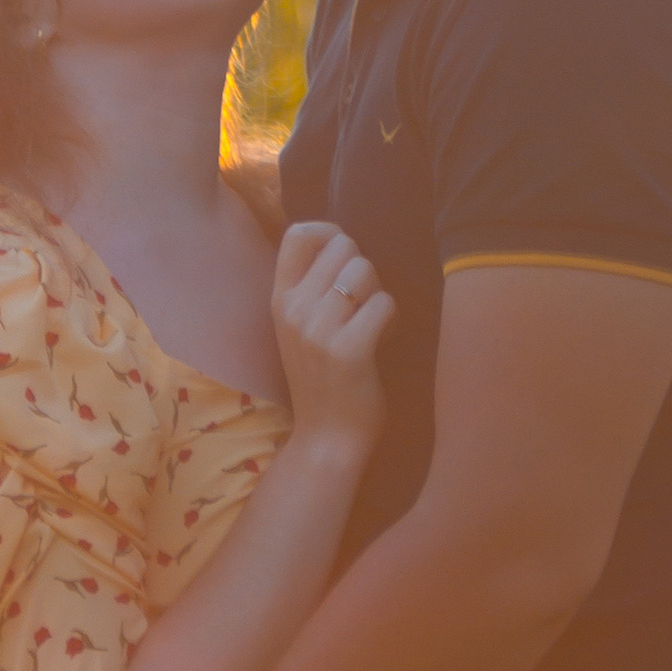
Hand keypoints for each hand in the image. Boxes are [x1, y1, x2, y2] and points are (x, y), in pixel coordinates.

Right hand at [271, 222, 393, 455]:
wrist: (326, 437)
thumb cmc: (321, 378)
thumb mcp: (299, 328)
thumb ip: (310, 288)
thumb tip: (340, 242)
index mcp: (280, 300)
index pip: (298, 234)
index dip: (329, 232)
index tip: (344, 257)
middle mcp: (294, 310)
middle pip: (343, 247)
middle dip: (362, 268)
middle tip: (361, 302)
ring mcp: (319, 330)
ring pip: (366, 271)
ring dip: (377, 293)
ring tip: (370, 321)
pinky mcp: (349, 350)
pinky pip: (384, 303)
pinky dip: (391, 317)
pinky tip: (381, 339)